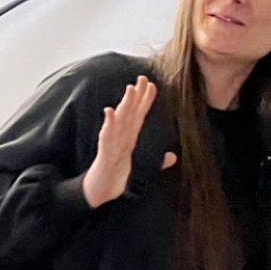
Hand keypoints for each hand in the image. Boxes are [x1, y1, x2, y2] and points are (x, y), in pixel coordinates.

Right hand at [82, 76, 177, 207]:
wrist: (98, 192)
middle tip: (143, 77)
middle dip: (136, 95)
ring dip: (125, 104)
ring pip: (119, 121)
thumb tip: (172, 157)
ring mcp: (111, 144)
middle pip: (129, 113)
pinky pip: (106, 137)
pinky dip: (108, 124)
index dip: (145, 101)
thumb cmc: (115, 177)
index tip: (153, 85)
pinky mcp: (105, 154)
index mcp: (128, 139)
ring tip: (131, 89)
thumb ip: (155, 162)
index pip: (138, 116)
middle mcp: (120, 138)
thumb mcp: (139, 169)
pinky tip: (110, 112)